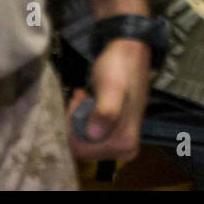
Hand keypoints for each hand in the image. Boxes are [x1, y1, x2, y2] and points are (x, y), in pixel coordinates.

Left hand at [67, 38, 150, 162]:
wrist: (129, 52)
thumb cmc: (119, 68)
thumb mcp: (111, 88)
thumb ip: (106, 112)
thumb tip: (95, 134)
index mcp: (125, 142)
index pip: (84, 151)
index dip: (74, 128)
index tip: (78, 104)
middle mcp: (125, 147)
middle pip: (84, 147)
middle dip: (76, 123)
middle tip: (80, 98)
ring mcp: (121, 140)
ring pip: (85, 140)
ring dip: (78, 118)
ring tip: (83, 96)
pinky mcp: (116, 131)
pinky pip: (90, 133)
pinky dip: (83, 117)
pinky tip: (86, 99)